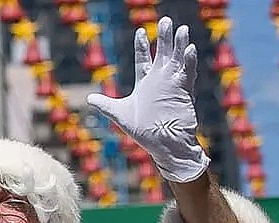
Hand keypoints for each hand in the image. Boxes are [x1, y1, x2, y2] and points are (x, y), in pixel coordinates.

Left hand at [87, 17, 208, 183]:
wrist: (163, 144)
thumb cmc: (143, 131)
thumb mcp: (120, 114)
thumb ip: (105, 104)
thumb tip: (89, 98)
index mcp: (145, 82)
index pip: (144, 58)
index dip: (142, 45)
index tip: (141, 31)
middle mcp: (160, 80)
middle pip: (162, 53)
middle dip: (163, 38)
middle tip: (166, 20)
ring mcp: (172, 84)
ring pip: (177, 59)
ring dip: (179, 45)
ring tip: (180, 29)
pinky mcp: (183, 92)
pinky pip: (187, 74)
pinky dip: (188, 62)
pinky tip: (189, 50)